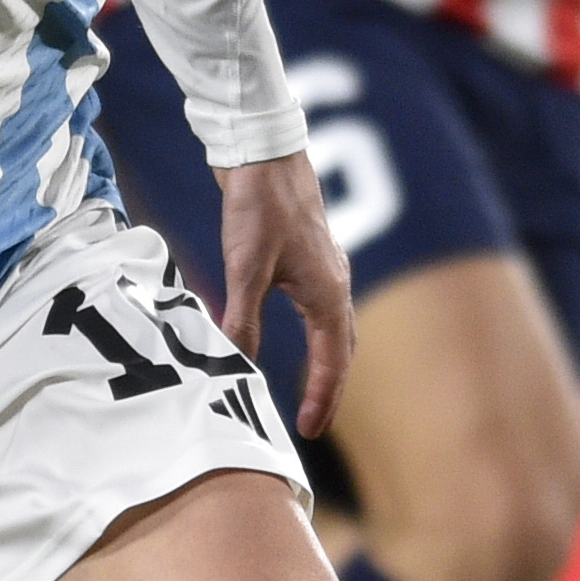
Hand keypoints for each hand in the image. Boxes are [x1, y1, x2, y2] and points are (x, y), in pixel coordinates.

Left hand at [213, 151, 355, 436]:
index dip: (322, 398)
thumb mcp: (245, 267)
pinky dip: (318, 333)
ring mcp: (326, 269)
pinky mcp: (311, 256)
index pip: (331, 361)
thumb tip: (237, 365)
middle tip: (314, 421)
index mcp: (327, 293)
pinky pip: (322, 308)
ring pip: (335, 327)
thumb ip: (243, 319)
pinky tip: (300, 332)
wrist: (264, 150)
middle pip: (342, 349)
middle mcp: (335, 284)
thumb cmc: (260, 205)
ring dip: (328, 361)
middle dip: (331, 387)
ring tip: (314, 389)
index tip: (307, 430)